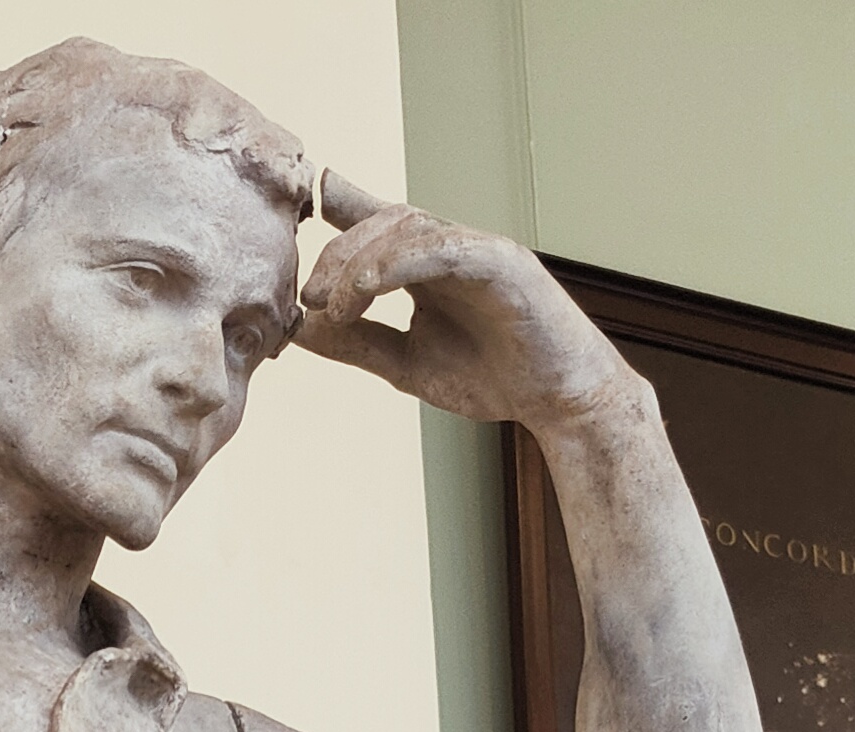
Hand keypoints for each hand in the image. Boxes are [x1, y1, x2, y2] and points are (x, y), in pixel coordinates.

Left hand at [294, 175, 629, 429]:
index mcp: (426, 266)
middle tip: (307, 298)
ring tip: (333, 303)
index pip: (375, 225)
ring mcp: (476, 248)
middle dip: (336, 255)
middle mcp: (448, 247)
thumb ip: (357, 343)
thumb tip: (299, 328)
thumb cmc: (495, 377)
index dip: (335, 208)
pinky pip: (442, 249)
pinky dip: (399, 263)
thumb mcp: (405, 365)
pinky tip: (366, 287)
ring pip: (407, 228)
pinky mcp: (501, 261)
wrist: (560, 400)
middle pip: (381, 222)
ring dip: (360, 262)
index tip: (294, 207)